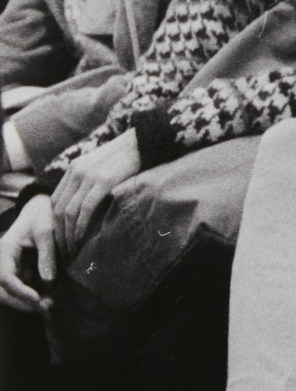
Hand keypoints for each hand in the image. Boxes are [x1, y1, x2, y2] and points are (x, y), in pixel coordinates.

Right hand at [0, 196, 56, 312]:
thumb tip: (48, 282)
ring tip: (49, 306)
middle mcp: (1, 262)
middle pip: (3, 291)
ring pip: (8, 293)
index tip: (38, 299)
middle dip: (22, 302)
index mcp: (4, 251)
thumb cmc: (42, 215)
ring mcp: (8, 267)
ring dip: (25, 302)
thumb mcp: (46, 231)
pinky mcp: (17, 271)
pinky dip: (29, 296)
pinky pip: (18, 288)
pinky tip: (48, 300)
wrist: (38, 208)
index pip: (5, 278)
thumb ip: (47, 255)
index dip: (20, 291)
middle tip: (47, 308)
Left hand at [52, 129, 140, 250]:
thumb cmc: (128, 157)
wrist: (145, 141)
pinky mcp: (103, 181)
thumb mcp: (102, 166)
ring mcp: (89, 175)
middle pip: (59, 208)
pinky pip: (85, 208)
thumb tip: (87, 207)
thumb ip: (91, 181)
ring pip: (69, 211)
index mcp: (74, 168)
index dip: (55, 222)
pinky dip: (80, 225)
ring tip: (72, 248)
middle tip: (64, 249)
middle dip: (59, 232)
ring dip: (68, 233)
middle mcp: (77, 171)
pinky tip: (81, 237)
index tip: (62, 238)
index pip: (55, 201)